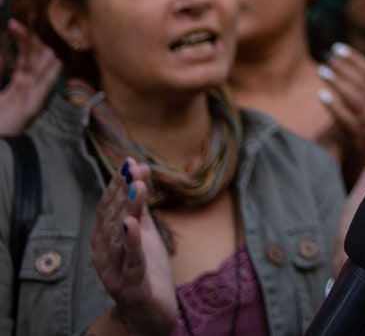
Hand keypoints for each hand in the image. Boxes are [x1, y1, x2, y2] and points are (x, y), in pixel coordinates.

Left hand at [0, 20, 61, 136]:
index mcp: (18, 82)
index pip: (26, 54)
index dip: (23, 38)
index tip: (13, 23)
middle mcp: (29, 85)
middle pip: (38, 57)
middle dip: (34, 39)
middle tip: (26, 24)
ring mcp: (33, 95)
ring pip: (46, 67)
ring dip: (44, 50)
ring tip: (38, 33)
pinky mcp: (34, 106)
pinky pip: (47, 85)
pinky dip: (52, 72)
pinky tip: (55, 58)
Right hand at [91, 161, 176, 334]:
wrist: (150, 313)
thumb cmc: (146, 270)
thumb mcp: (144, 234)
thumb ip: (140, 206)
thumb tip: (140, 172)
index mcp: (107, 241)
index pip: (109, 208)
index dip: (118, 185)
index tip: (130, 162)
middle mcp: (105, 254)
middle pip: (111, 219)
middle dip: (122, 193)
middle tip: (133, 168)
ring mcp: (116, 271)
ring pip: (120, 238)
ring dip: (128, 210)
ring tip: (137, 186)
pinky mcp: (131, 285)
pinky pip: (131, 261)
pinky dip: (131, 242)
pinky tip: (133, 223)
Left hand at [319, 45, 364, 183]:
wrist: (364, 165)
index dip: (356, 59)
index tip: (338, 48)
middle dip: (346, 67)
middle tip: (328, 56)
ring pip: (357, 98)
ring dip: (339, 82)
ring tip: (322, 70)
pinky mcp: (355, 138)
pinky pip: (346, 119)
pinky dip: (333, 105)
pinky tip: (321, 94)